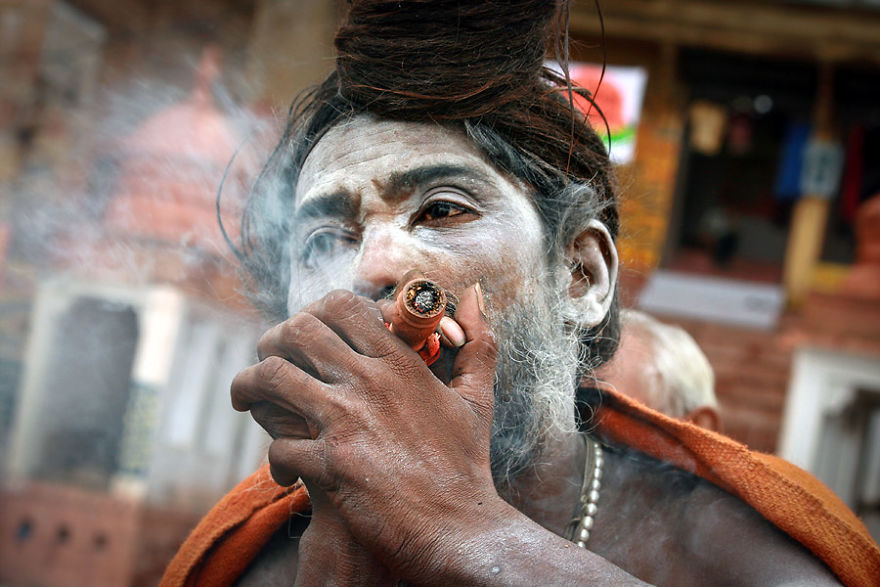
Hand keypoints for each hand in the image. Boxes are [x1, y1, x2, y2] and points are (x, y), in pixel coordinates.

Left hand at [231, 284, 498, 580]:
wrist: (458, 529)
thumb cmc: (466, 465)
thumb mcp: (476, 397)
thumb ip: (478, 342)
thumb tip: (474, 294)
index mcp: (399, 362)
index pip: (341, 305)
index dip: (314, 311)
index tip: (305, 332)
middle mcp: (369, 383)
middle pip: (297, 331)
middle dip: (271, 340)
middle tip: (267, 359)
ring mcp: (346, 422)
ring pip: (272, 377)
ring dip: (249, 386)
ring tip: (246, 400)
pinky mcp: (331, 466)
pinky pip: (278, 447)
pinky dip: (274, 461)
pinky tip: (285, 473)